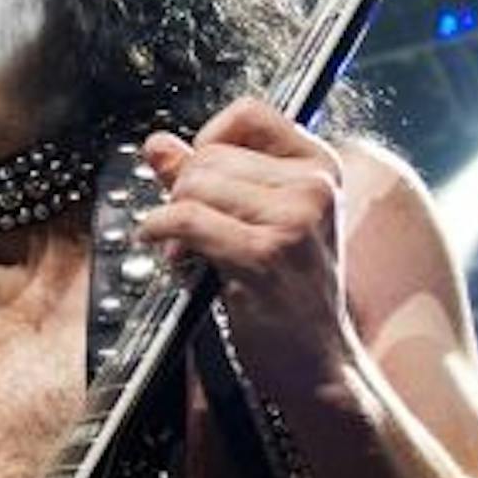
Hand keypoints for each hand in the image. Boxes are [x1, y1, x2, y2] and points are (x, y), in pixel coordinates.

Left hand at [136, 98, 357, 397]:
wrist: (318, 364)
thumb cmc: (288, 297)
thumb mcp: (259, 225)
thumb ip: (206, 178)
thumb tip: (156, 144)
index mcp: (320, 169)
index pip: (250, 113)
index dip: (209, 137)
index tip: (196, 173)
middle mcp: (314, 186)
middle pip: (211, 153)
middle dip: (183, 191)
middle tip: (186, 231)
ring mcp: (293, 218)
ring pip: (194, 185)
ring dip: (172, 218)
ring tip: (184, 250)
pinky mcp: (264, 253)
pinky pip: (186, 219)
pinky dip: (160, 232)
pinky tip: (166, 251)